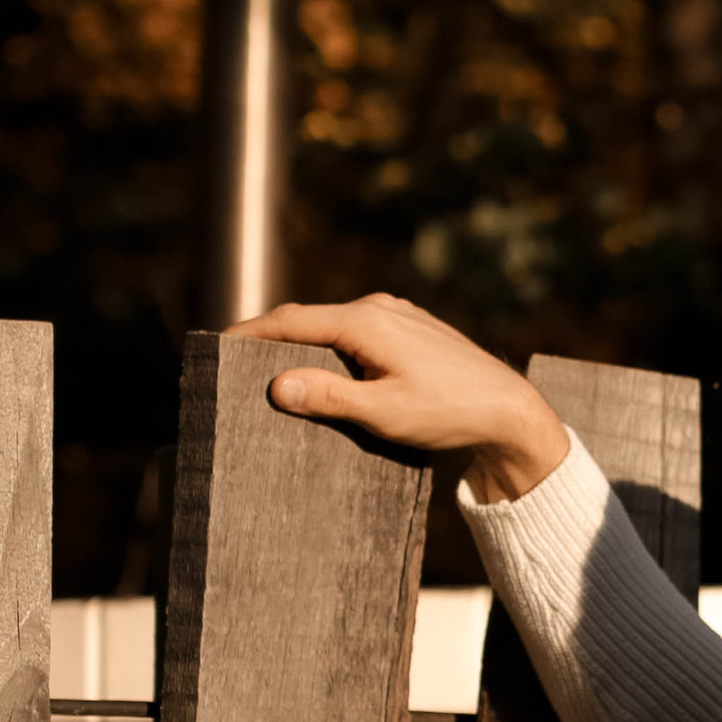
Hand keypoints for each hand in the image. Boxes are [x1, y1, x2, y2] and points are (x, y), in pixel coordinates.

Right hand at [229, 291, 567, 502]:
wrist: (507, 409)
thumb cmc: (447, 413)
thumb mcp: (384, 413)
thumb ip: (329, 397)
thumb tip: (277, 384)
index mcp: (366, 322)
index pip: (291, 320)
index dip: (249, 334)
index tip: (215, 345)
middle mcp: (378, 309)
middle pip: (308, 319)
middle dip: (270, 339)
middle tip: (232, 364)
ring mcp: (396, 316)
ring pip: (332, 326)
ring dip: (301, 345)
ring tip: (269, 372)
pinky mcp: (409, 330)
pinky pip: (355, 332)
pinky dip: (330, 349)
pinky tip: (323, 374)